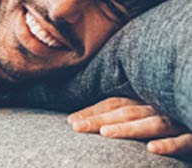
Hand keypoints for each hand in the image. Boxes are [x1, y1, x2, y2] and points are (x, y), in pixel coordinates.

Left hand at [68, 97, 191, 158]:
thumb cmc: (171, 117)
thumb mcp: (146, 113)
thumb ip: (124, 115)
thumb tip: (86, 122)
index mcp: (145, 101)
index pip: (114, 104)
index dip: (93, 111)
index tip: (71, 121)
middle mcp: (158, 108)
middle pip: (126, 112)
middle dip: (100, 120)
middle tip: (76, 127)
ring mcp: (177, 121)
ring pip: (151, 124)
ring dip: (128, 129)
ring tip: (105, 134)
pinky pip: (183, 141)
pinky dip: (168, 144)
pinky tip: (152, 149)